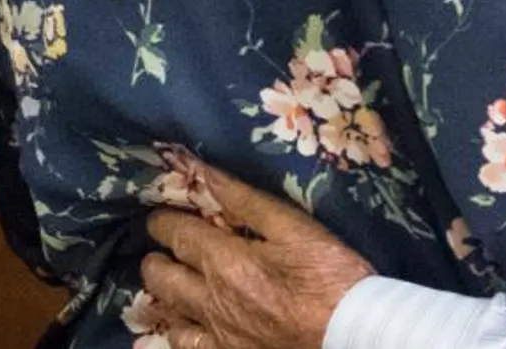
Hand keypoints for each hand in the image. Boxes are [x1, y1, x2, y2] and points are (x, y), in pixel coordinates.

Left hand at [143, 160, 372, 348]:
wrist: (349, 333)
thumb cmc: (329, 275)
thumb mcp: (294, 227)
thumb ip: (246, 201)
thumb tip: (204, 174)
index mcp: (224, 260)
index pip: (176, 234)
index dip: (163, 221)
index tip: (161, 214)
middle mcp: (209, 299)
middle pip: (161, 276)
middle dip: (156, 258)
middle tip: (161, 250)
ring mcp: (216, 333)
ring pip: (168, 314)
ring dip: (162, 296)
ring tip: (168, 286)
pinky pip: (185, 347)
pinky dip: (177, 332)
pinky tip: (182, 326)